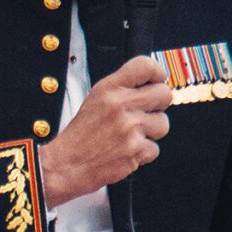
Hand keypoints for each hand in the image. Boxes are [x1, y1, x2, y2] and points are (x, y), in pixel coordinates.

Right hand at [37, 56, 172, 202]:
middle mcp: (120, 105)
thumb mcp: (95, 100)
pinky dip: (143, 153)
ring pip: (163, 123)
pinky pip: (155, 148)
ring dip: (152, 131)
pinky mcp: (135, 150)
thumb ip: (121, 90)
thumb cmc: (80, 135)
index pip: (145, 66)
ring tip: (133, 135)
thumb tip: (151, 85)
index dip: (157, 73)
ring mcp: (129, 128)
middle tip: (148, 112)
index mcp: (109, 89)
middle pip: (164, 94)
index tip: (157, 81)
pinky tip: (128, 150)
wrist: (67, 165)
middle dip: (159, 104)